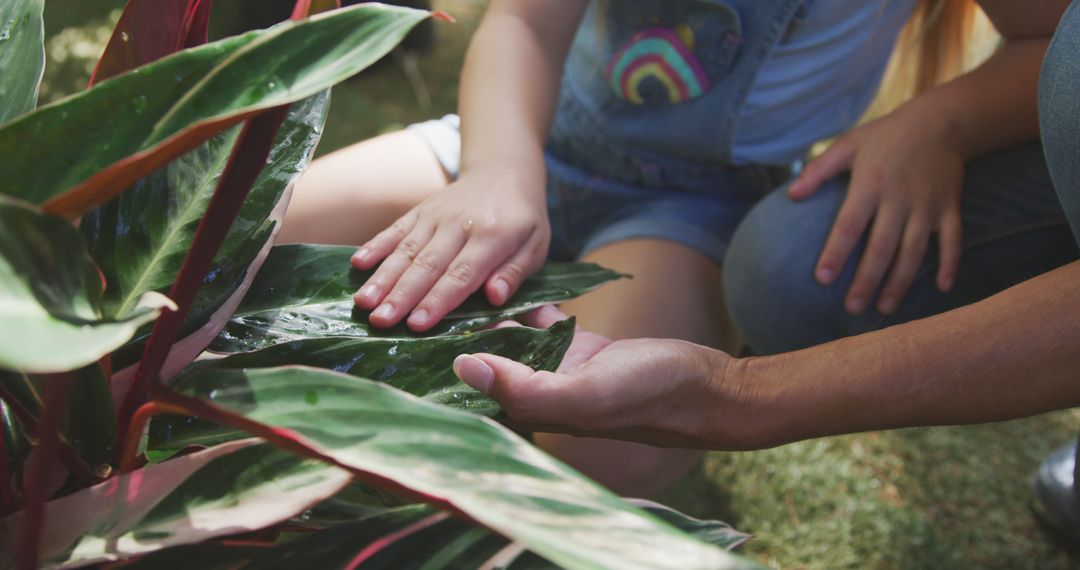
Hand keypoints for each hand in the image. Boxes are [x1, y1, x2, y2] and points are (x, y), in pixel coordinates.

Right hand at [352, 166, 548, 330]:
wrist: (503, 171)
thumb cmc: (523, 219)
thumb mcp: (536, 246)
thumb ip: (514, 272)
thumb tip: (494, 297)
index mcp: (492, 236)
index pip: (461, 274)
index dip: (438, 300)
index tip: (417, 324)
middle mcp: (459, 224)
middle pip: (427, 264)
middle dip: (402, 295)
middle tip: (380, 321)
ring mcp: (435, 215)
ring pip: (406, 249)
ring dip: (383, 277)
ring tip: (363, 303)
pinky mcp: (420, 210)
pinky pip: (395, 229)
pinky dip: (376, 245)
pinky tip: (357, 264)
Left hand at [453, 306, 755, 448]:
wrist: (705, 386)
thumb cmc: (647, 394)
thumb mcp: (583, 394)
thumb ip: (524, 387)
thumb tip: (462, 366)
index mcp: (536, 411)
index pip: (476, 393)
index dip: (444, 372)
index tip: (411, 339)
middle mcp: (543, 393)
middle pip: (488, 366)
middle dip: (459, 340)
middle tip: (428, 301)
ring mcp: (562, 371)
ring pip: (513, 343)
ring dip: (491, 319)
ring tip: (460, 287)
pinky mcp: (583, 350)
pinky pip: (545, 326)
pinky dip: (528, 309)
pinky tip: (509, 285)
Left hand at [788, 103, 964, 314]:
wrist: (942, 121)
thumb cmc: (886, 135)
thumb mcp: (849, 144)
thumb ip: (819, 170)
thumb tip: (791, 195)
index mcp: (870, 184)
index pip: (849, 225)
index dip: (836, 253)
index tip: (822, 279)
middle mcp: (900, 199)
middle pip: (882, 247)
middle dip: (867, 281)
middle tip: (852, 308)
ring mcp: (928, 206)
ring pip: (915, 251)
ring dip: (900, 282)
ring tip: (885, 309)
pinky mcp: (950, 208)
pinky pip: (953, 240)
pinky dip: (950, 264)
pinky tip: (942, 288)